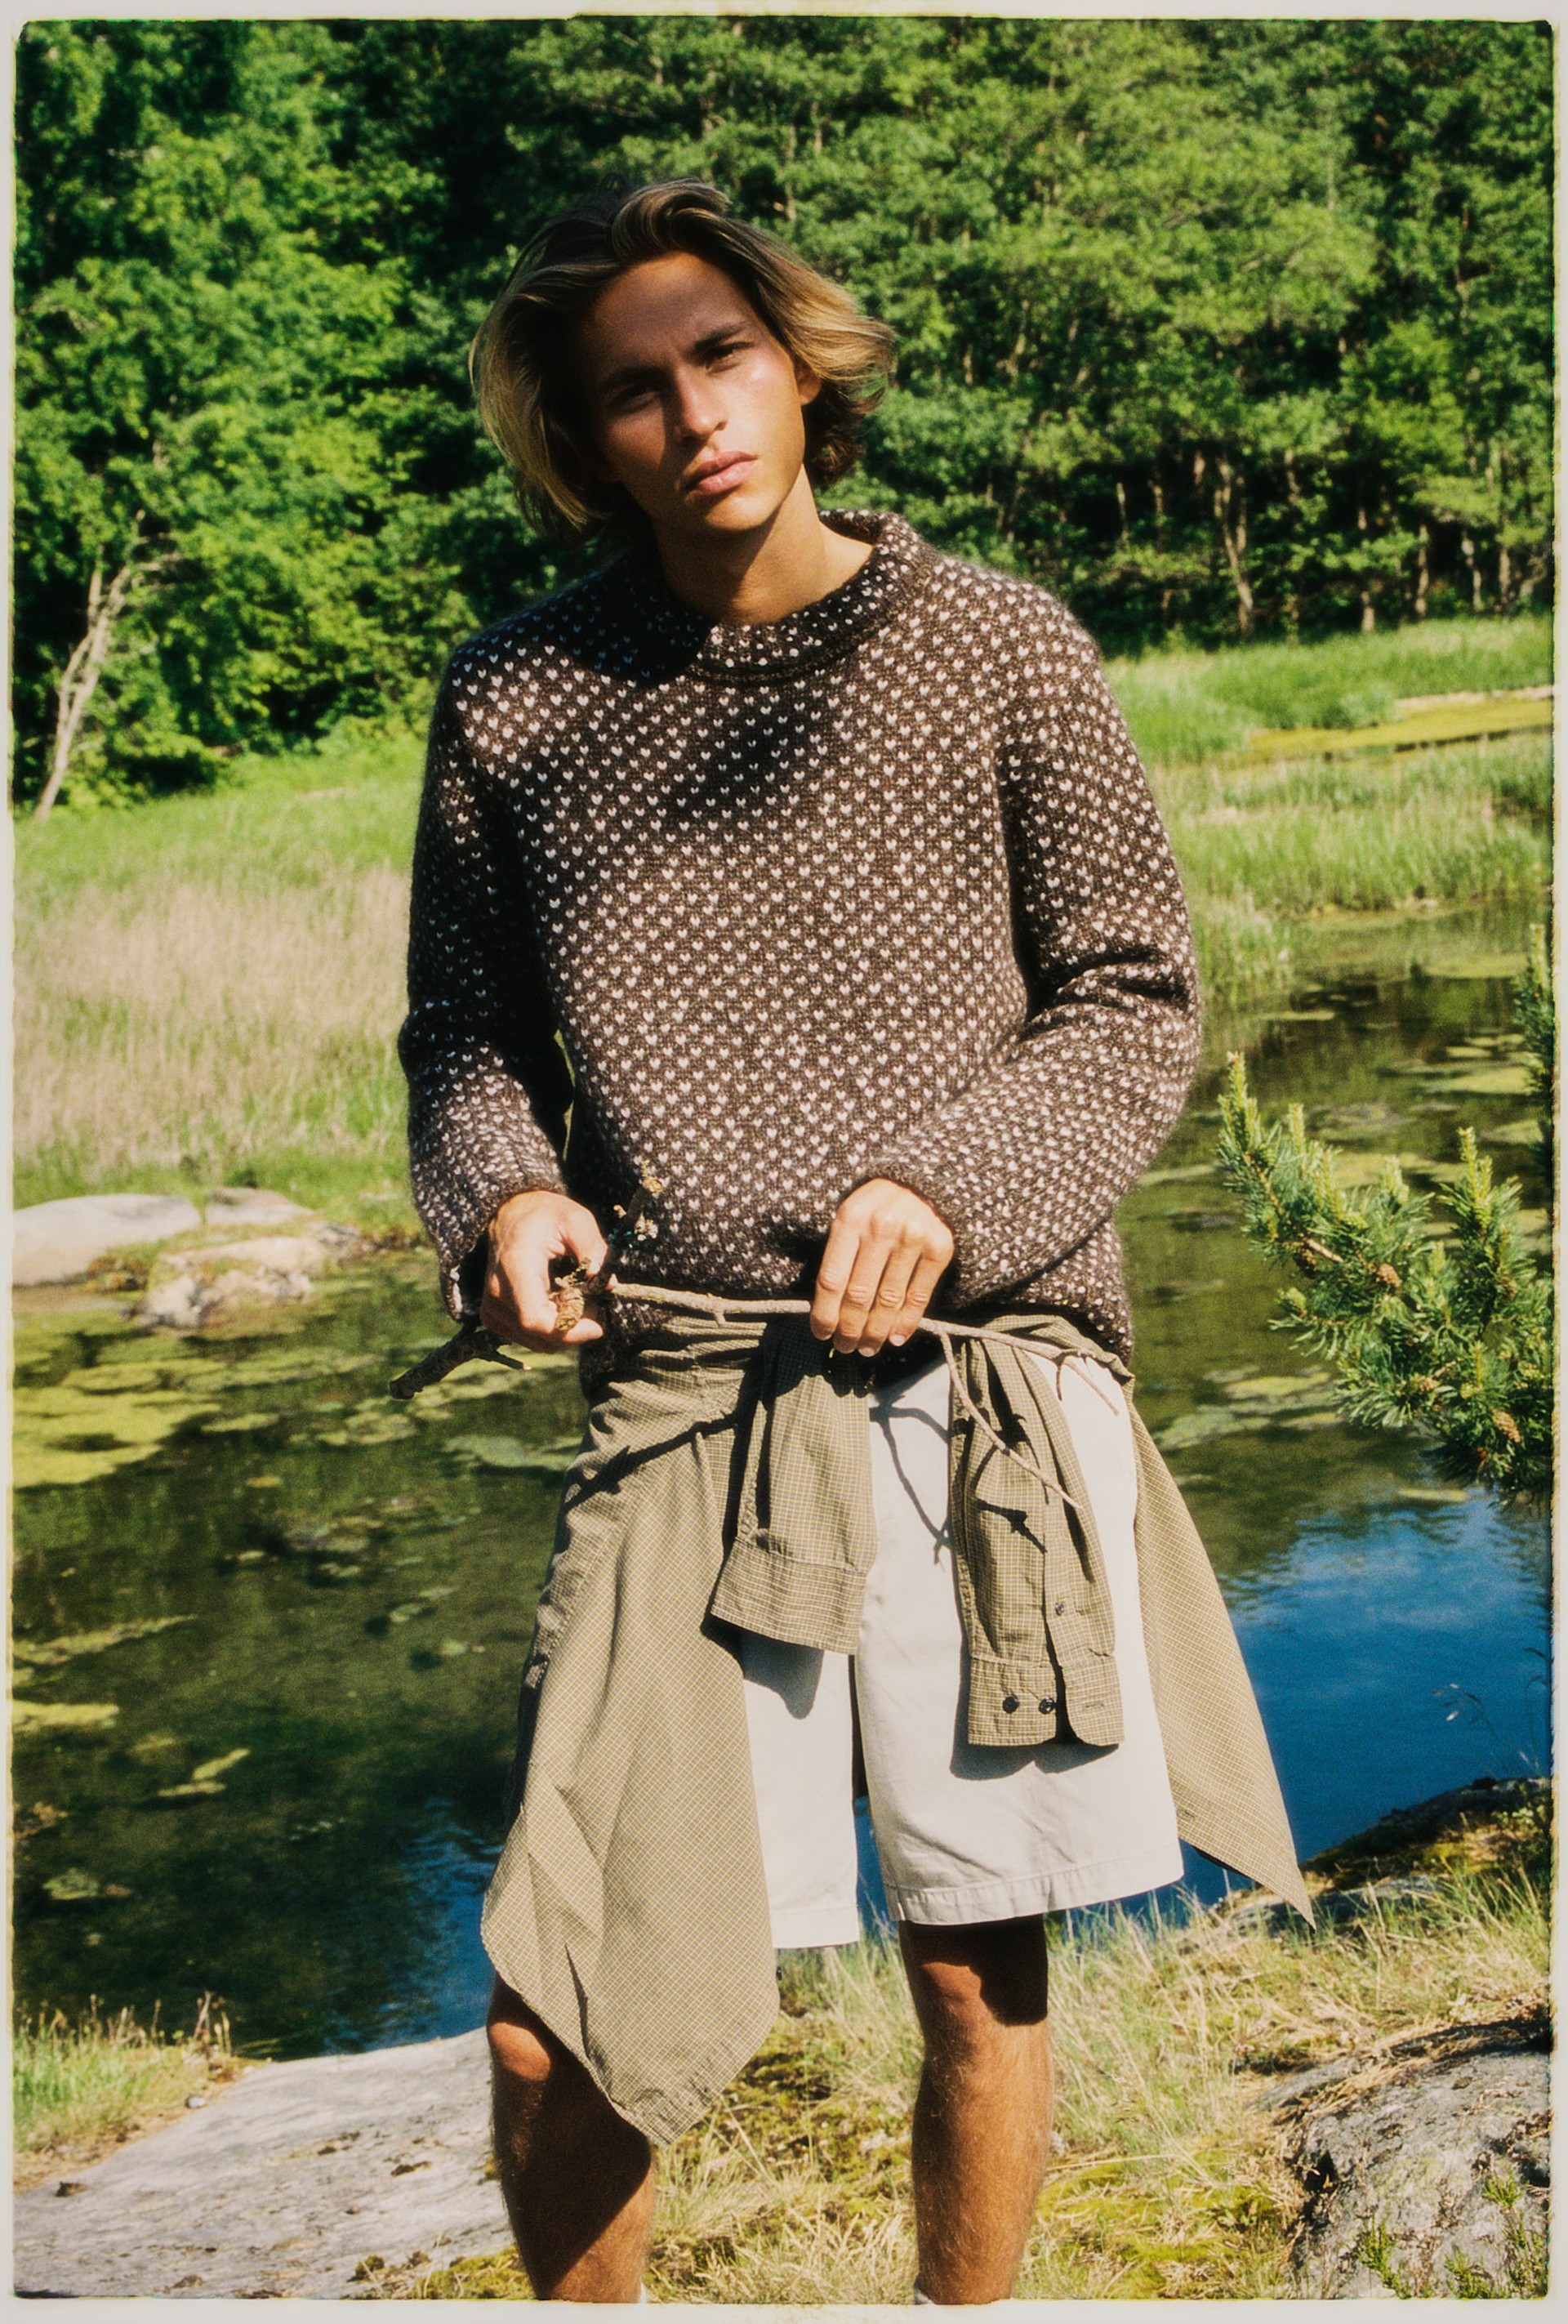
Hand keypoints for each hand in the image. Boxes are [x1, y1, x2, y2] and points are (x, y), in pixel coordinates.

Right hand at [480, 1190, 609, 1349]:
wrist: (509, 1214)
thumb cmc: (544, 1215)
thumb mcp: (575, 1219)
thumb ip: (593, 1248)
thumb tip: (608, 1284)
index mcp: (515, 1266)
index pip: (534, 1318)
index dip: (568, 1332)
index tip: (597, 1328)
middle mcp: (497, 1291)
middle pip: (538, 1334)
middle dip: (573, 1328)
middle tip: (592, 1304)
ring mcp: (491, 1305)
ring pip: (533, 1340)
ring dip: (562, 1329)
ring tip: (576, 1300)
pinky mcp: (492, 1314)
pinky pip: (525, 1336)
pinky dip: (548, 1329)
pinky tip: (557, 1304)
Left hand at [810, 1178, 955, 1357]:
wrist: (926, 1182)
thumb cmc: (877, 1205)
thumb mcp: (851, 1216)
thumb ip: (840, 1254)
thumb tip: (826, 1309)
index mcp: (850, 1218)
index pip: (831, 1279)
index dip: (824, 1314)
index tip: (822, 1334)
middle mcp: (881, 1227)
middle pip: (859, 1294)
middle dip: (849, 1329)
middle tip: (845, 1347)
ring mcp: (913, 1237)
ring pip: (888, 1300)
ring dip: (876, 1332)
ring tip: (867, 1348)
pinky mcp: (940, 1247)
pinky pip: (919, 1295)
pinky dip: (906, 1323)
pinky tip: (895, 1338)